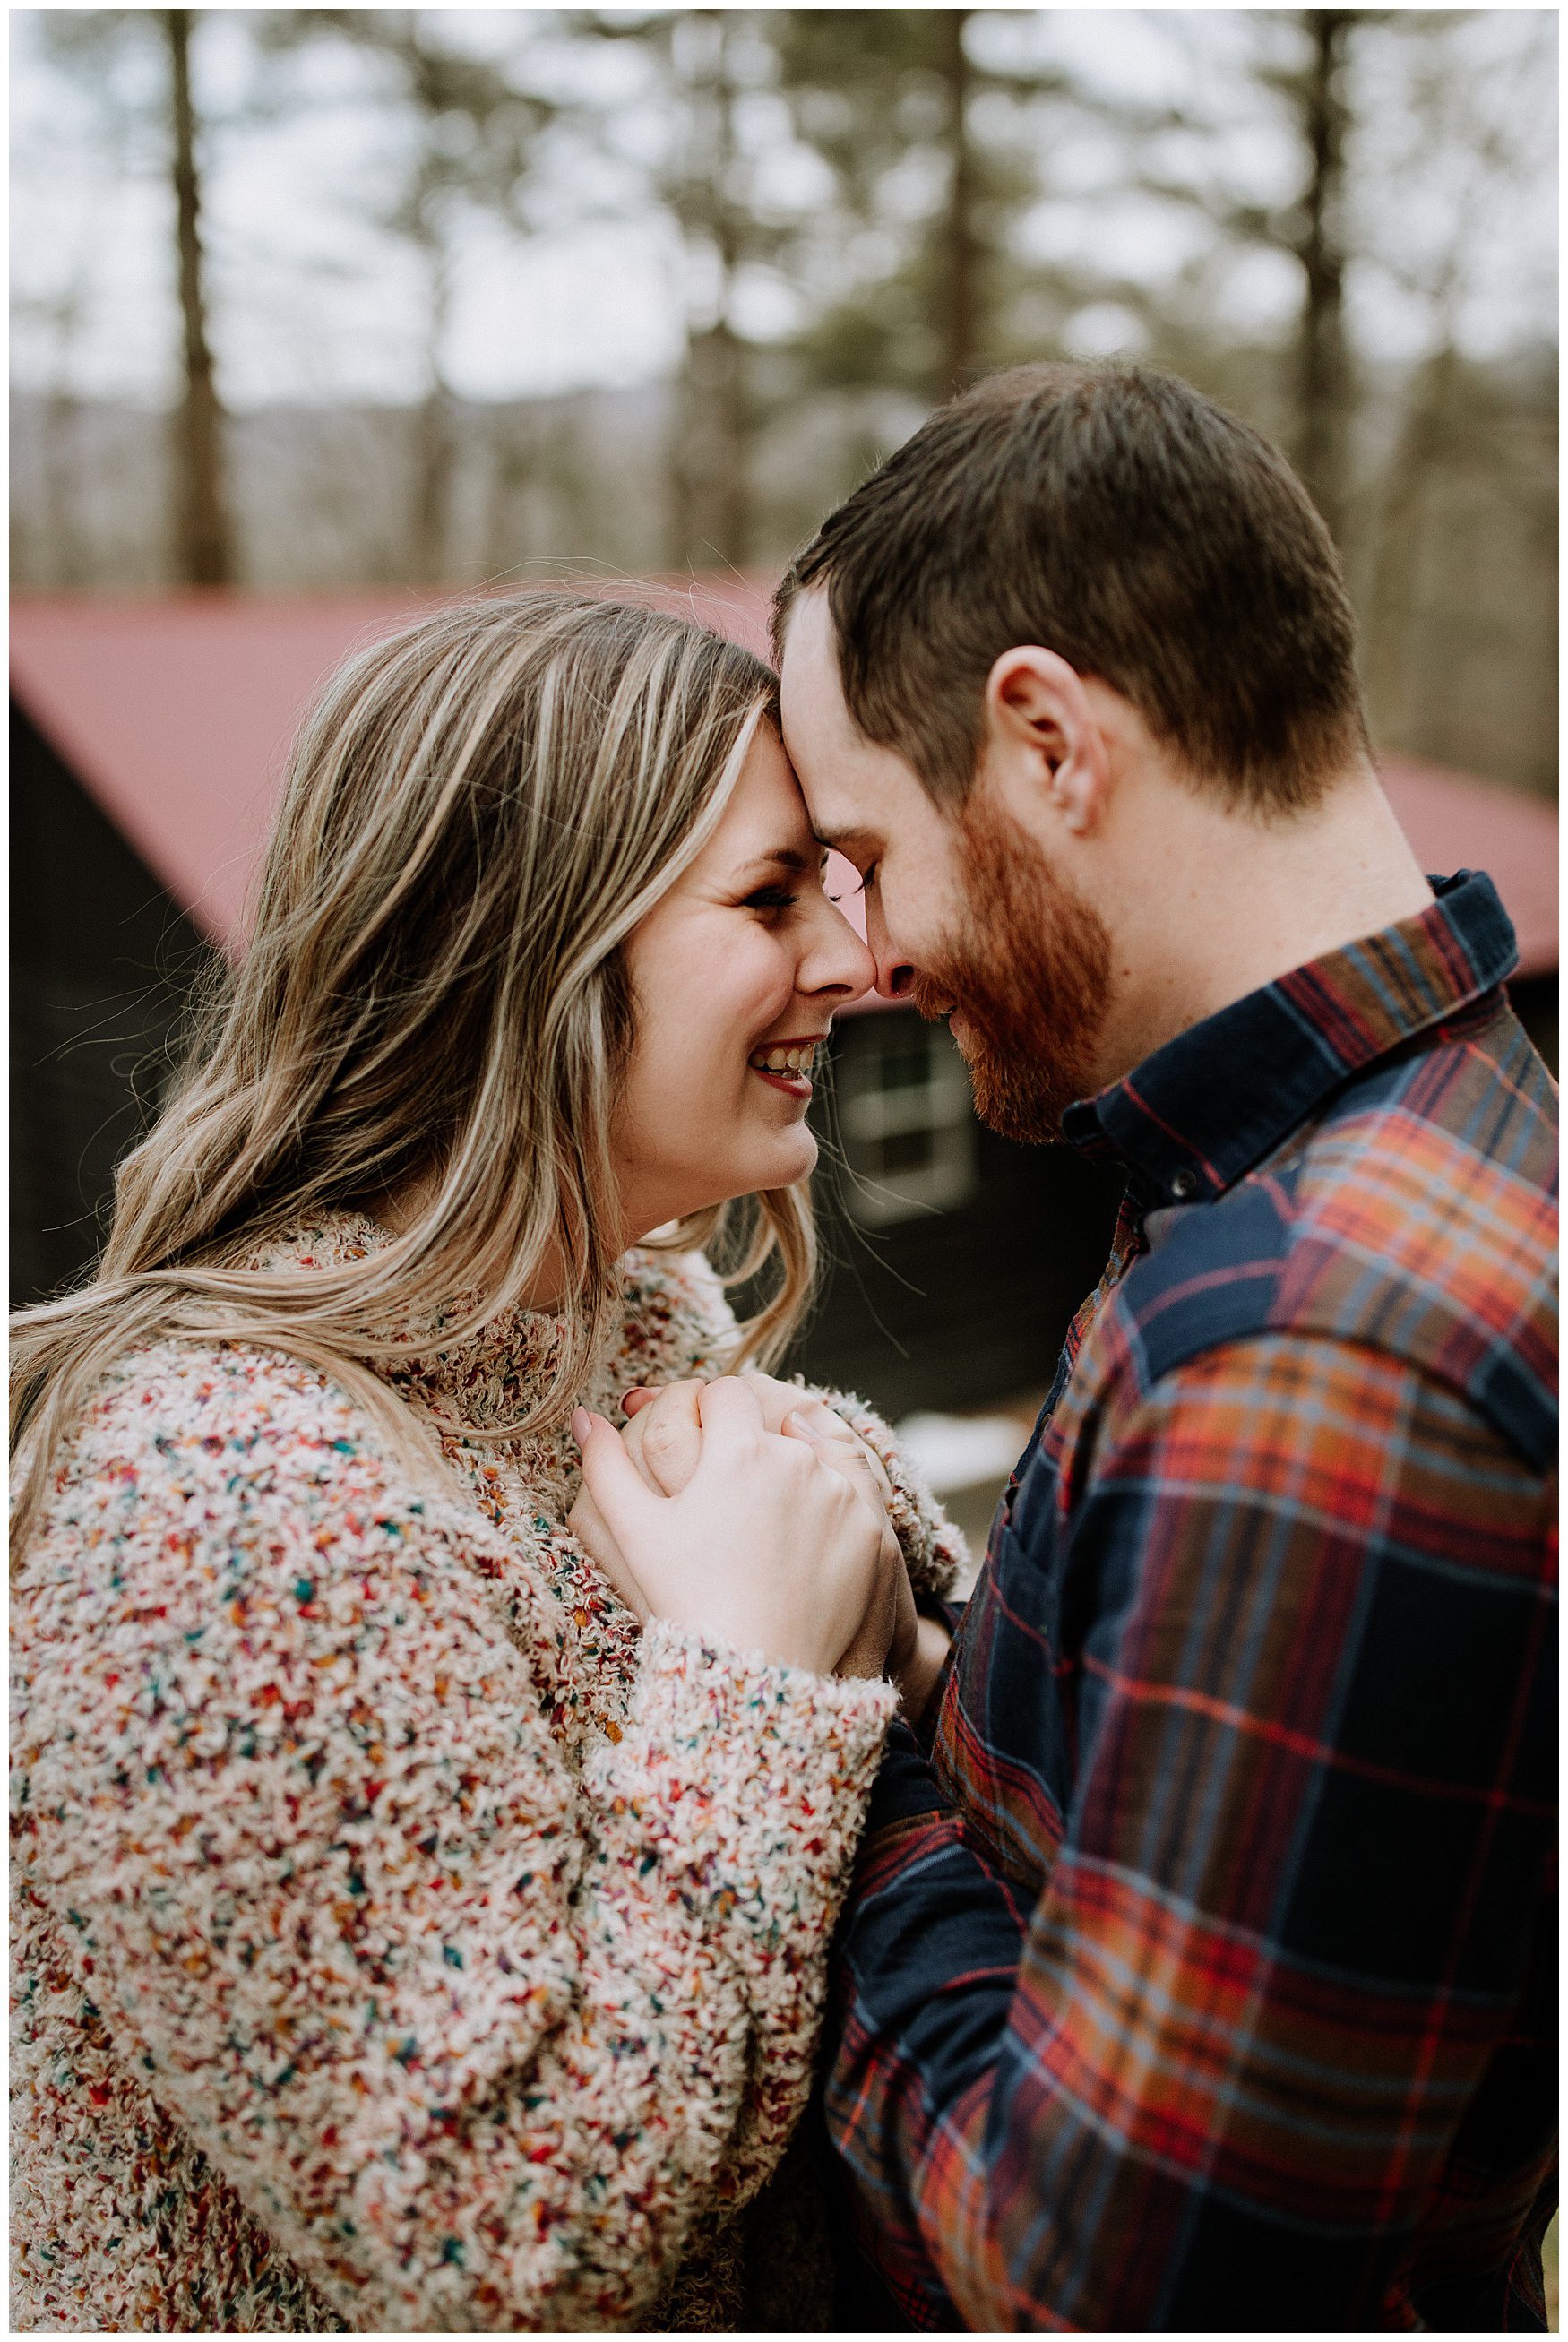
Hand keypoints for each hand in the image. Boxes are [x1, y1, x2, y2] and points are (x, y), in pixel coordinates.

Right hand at [570, 1377, 887, 1677]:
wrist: (758, 1673)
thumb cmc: (688, 1601)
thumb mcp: (635, 1531)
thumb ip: (605, 1464)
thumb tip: (582, 1415)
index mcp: (737, 1450)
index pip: (727, 1393)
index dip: (710, 1411)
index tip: (702, 1440)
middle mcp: (796, 1460)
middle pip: (773, 1422)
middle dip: (752, 1441)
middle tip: (732, 1489)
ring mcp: (842, 1495)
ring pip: (817, 1455)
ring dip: (795, 1470)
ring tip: (767, 1521)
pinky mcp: (875, 1531)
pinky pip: (856, 1494)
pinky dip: (834, 1503)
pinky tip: (806, 1535)